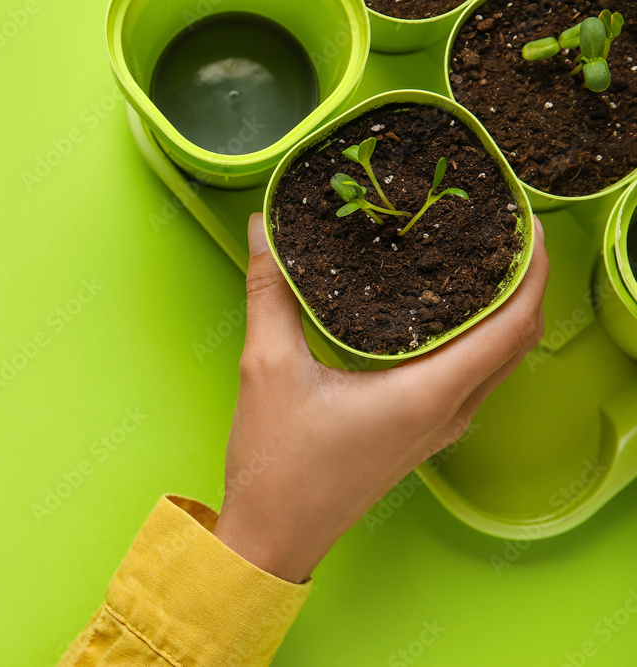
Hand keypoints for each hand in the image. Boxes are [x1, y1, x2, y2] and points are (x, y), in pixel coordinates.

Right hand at [213, 213, 549, 582]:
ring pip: (498, 359)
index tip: (523, 221)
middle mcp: (449, 412)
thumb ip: (272, 293)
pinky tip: (439, 311)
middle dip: (522, 279)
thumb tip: (267, 230)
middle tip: (499, 228)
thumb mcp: (268, 368)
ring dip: (503, 309)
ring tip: (478, 259)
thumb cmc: (277, 465)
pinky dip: (476, 337)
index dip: (531, 267)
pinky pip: (472, 376)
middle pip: (517, 338)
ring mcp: (439, 428)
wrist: (273, 537)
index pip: (514, 323)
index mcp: (429, 393)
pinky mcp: (421, 433)